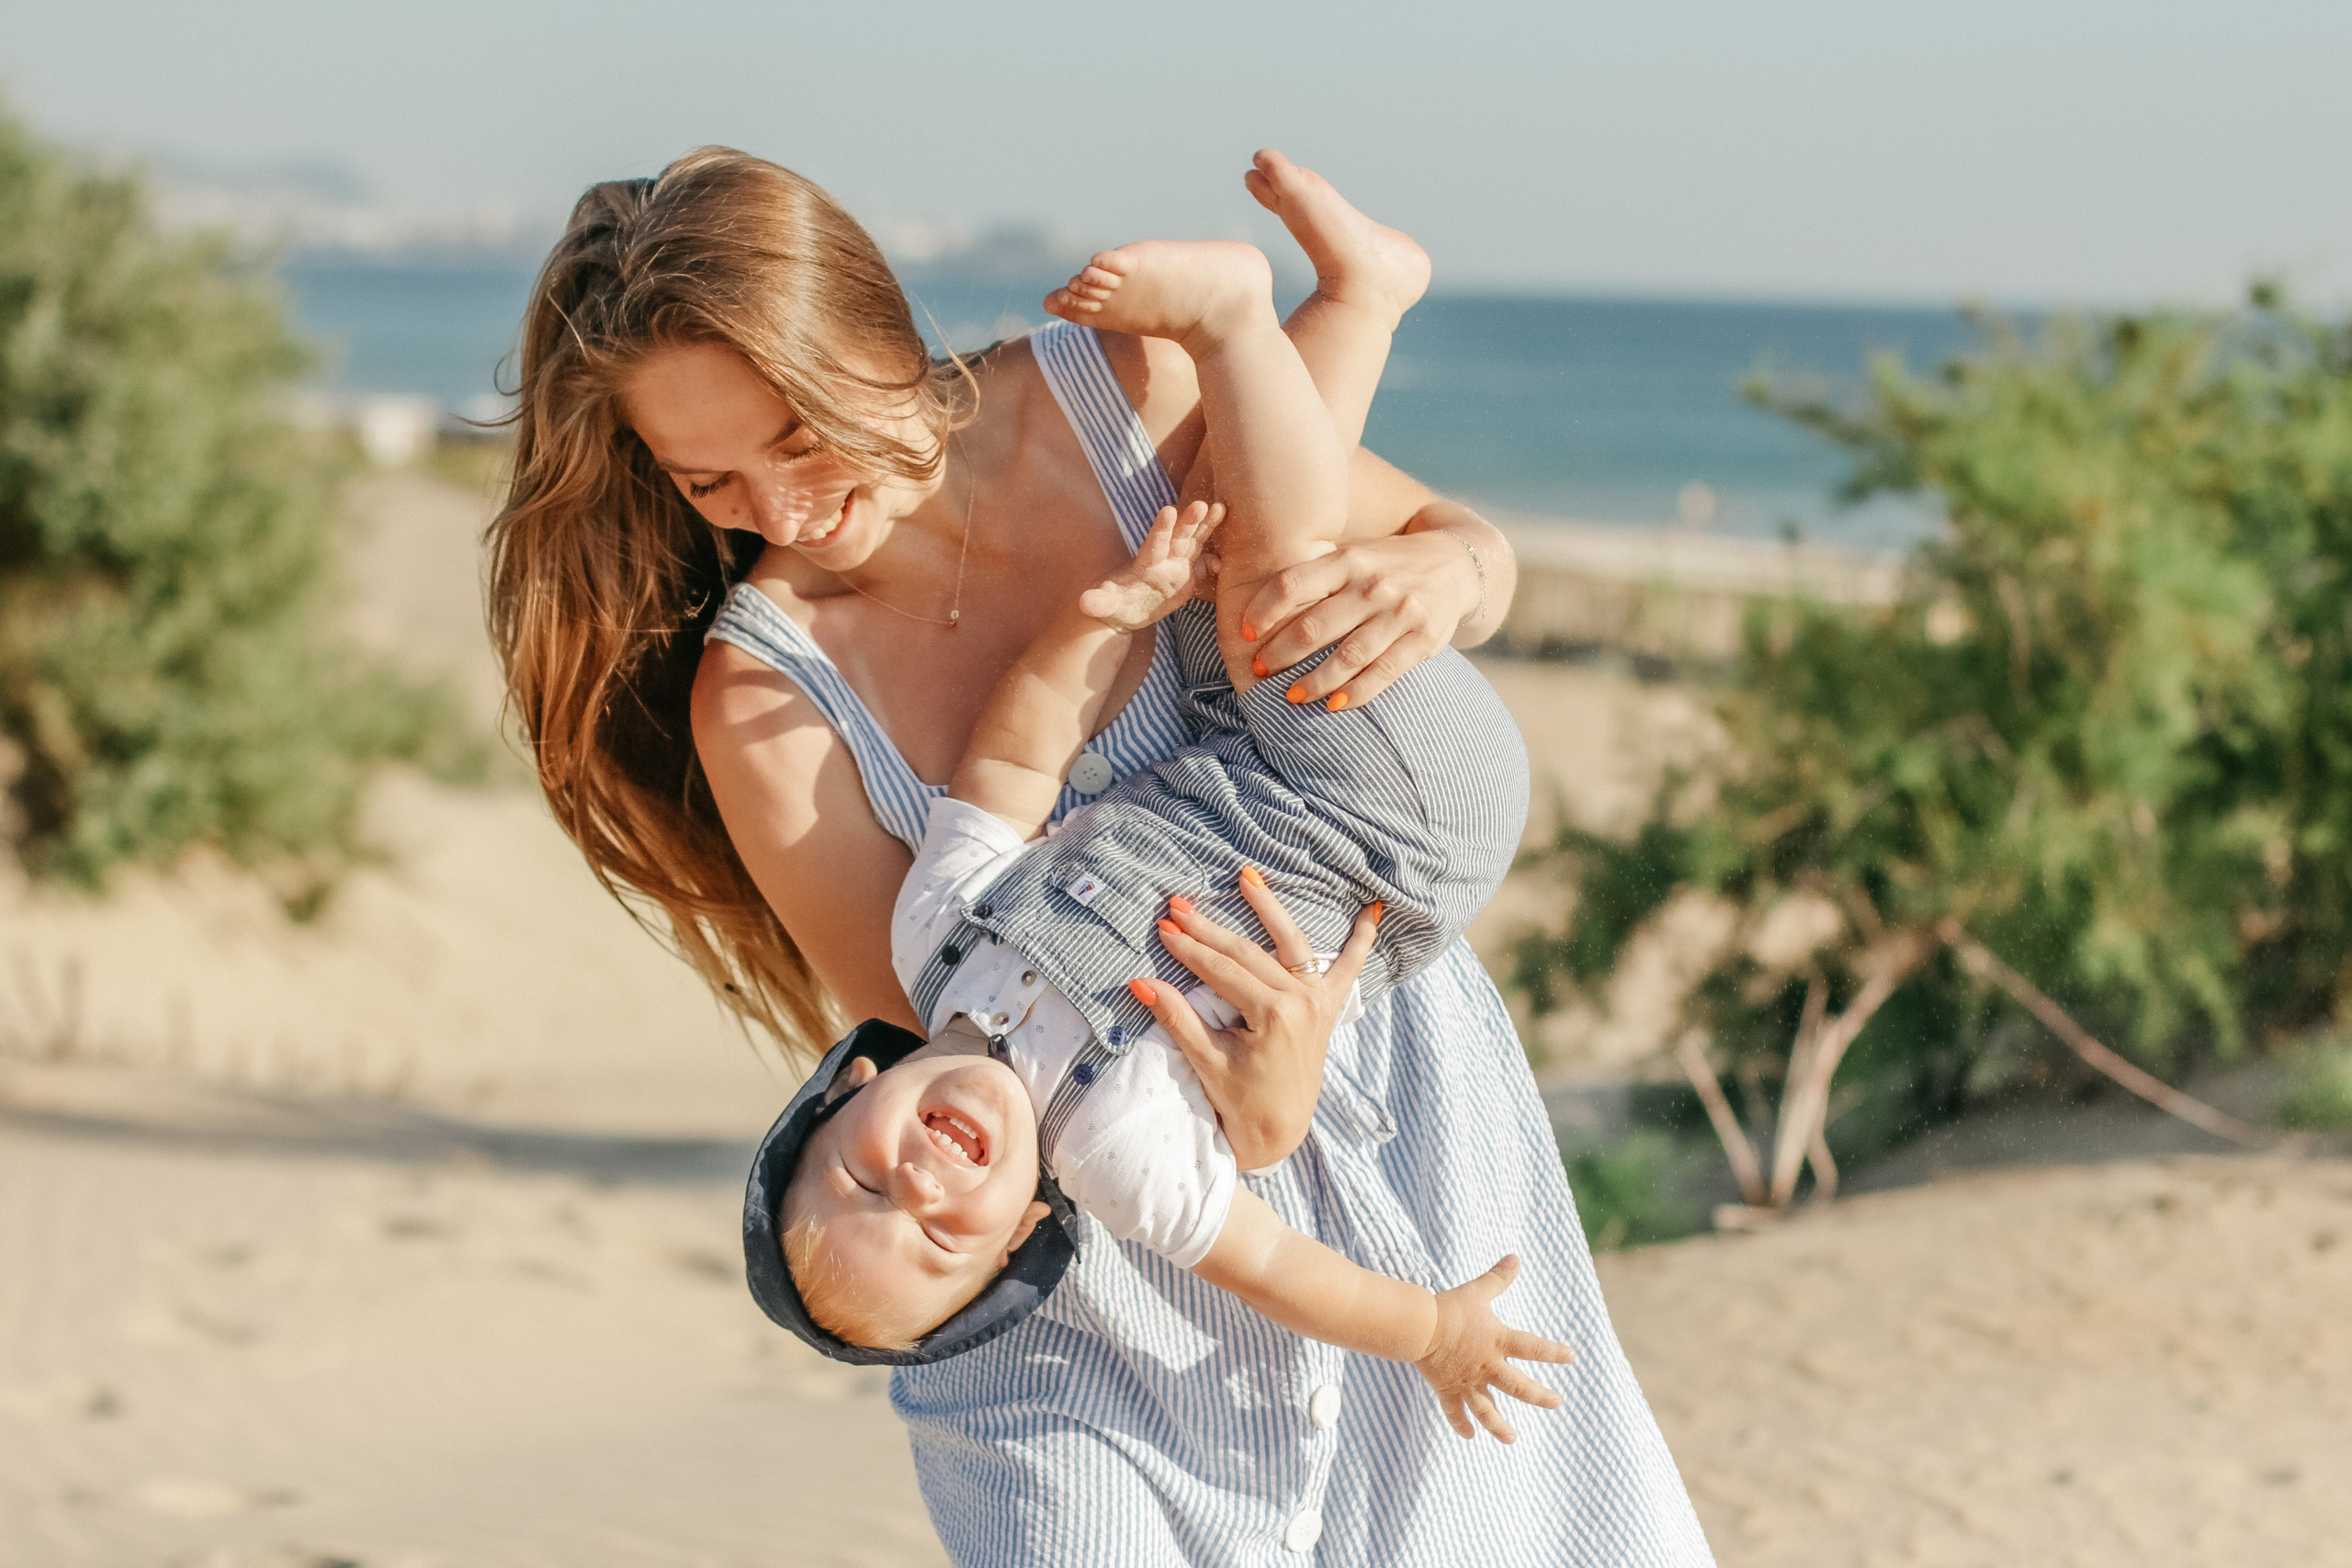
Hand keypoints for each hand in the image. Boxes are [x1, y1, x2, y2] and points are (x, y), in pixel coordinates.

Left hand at [1080, 500, 1224, 632]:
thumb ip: (1099, 602)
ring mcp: (1177, 565)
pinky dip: (1216, 561)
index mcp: (1145, 564)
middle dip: (1190, 521)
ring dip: (1207, 526)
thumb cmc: (1114, 604)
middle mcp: (1163, 559)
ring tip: (1221, 507)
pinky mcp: (1188, 576)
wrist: (1126, 610)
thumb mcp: (1105, 605)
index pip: (1154, 544)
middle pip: (1178, 537)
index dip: (1161, 528)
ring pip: (1194, 542)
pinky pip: (1205, 565)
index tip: (1168, 510)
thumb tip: (1084, 602)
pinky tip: (1226, 561)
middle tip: (1202, 504)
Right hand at [1126, 872, 1379, 1168]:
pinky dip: (1362, 940)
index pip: (1223, 970)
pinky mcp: (1328, 1008)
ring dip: (1270, 908)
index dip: (1190, 948)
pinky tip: (1374, 911)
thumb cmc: (1240, 1102)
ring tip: (1247, 876)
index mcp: (1275, 1016)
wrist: (1279, 1129)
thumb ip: (1178, 1018)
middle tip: (1178, 904)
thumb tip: (1141, 983)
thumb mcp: (1207, 1061)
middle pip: (1248, 952)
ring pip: (1292, 944)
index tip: (1163, 927)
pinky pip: (1349, 968)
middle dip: (1210, 929)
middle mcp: (1303, 1002)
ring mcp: (1320, 1003)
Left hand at [1237, 528, 1479, 709]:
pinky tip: (1333, 706)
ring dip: (1313, 682)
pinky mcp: (1422, 639)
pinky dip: (1355, 693)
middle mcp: (1373, 584)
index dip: (1263, 609)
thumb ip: (1318, 574)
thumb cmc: (1388, 564)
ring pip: (1347, 656)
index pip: (1293, 582)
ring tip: (1290, 696)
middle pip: (1315, 625)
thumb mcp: (1355, 554)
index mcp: (1349, 559)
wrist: (1458, 563)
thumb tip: (1257, 607)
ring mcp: (1400, 613)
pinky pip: (1382, 673)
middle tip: (1260, 669)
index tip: (1243, 632)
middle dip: (1280, 653)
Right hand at [1415, 1256, 1574, 1441]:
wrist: (1420, 1327)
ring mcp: (1468, 1381)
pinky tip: (1470, 1435)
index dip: (1553, 1352)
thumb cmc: (1450, 1307)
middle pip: (1518, 1386)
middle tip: (1557, 1402)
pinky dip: (1461, 1424)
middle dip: (1539, 1396)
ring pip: (1487, 1409)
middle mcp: (1487, 1366)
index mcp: (1498, 1342)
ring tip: (1512, 1439)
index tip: (1572, 1357)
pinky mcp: (1447, 1389)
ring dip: (1500, 1426)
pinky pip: (1455, 1411)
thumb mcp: (1477, 1291)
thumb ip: (1498, 1278)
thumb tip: (1515, 1257)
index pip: (1533, 1348)